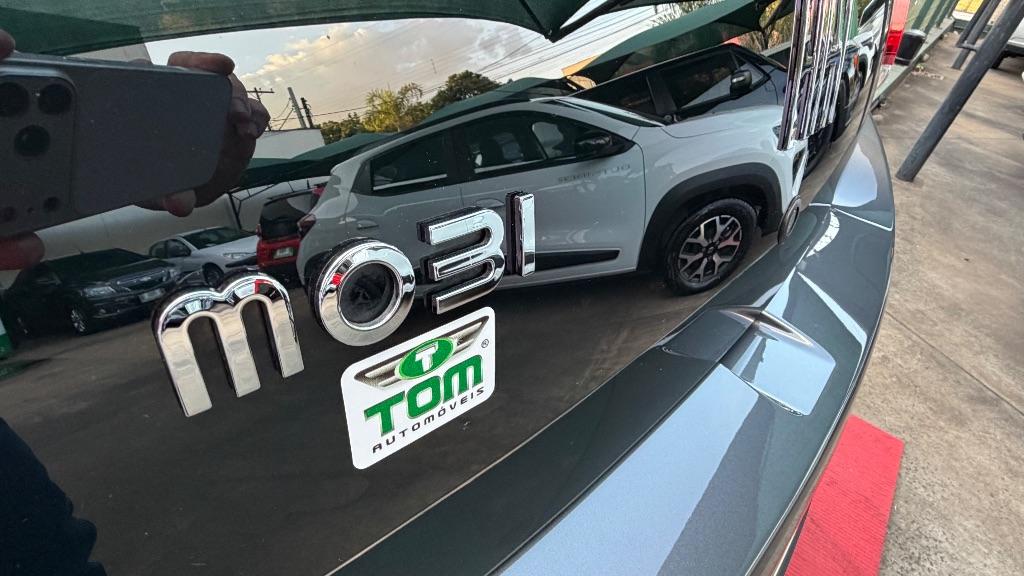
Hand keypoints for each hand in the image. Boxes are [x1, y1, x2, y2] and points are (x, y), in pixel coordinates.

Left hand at [0, 29, 269, 269]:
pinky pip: (253, 112)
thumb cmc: (156, 182)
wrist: (181, 191)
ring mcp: (214, 109)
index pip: (174, 67)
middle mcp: (187, 97)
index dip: (194, 62)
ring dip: (243, 104)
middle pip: (207, 74)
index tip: (211, 67)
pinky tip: (253, 133)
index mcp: (158, 100)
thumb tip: (181, 207)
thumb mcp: (157, 190)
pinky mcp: (236, 123)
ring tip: (245, 130)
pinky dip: (257, 118)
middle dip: (224, 86)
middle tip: (235, 112)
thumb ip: (168, 195)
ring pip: (232, 89)